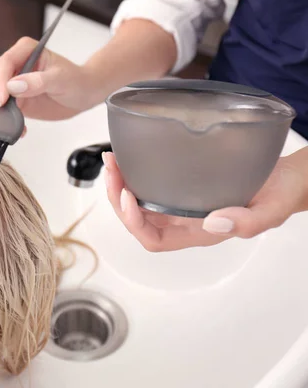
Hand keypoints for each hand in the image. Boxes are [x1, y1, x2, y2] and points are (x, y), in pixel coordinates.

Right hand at [0, 37, 98, 121]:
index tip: (1, 98)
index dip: (0, 80)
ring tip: (10, 122)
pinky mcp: (17, 100)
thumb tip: (13, 85)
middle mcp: (17, 66)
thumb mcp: (60, 79)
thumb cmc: (76, 80)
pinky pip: (6, 110)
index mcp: (26, 51)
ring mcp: (15, 84)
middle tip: (1, 111)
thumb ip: (37, 82)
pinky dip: (8, 120)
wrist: (84, 94)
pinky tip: (20, 128)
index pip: (6, 62)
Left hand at [102, 151, 307, 251]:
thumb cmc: (280, 194)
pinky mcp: (182, 184)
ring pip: (139, 203)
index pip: (154, 239)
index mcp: (198, 231)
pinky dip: (135, 174)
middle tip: (111, 169)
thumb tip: (212, 222)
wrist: (287, 177)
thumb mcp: (270, 210)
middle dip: (116, 198)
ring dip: (119, 185)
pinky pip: (149, 185)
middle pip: (137, 221)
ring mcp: (181, 202)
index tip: (127, 195)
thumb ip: (247, 222)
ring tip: (112, 161)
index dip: (134, 222)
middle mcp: (183, 220)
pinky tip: (129, 157)